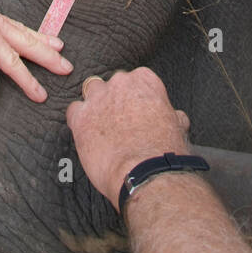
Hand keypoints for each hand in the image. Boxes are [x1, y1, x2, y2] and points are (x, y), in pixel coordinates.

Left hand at [66, 68, 190, 210]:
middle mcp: (120, 83)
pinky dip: (79, 122)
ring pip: (91, 93)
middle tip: (120, 122)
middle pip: (112, 85)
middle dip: (114, 101)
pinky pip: (74, 112)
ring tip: (102, 128)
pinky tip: (87, 135)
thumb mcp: (177, 127)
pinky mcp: (81, 118)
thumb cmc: (163, 153)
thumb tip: (175, 117)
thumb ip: (171, 114)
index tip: (135, 110)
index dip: (134, 97)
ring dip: (96, 107)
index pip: (135, 79)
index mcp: (145, 81)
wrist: (145, 173)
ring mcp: (98, 98)